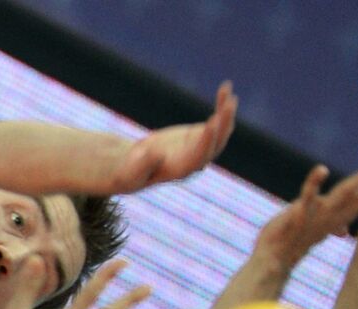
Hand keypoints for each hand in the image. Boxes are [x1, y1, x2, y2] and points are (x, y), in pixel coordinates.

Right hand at [111, 82, 237, 191]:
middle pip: (215, 145)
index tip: (213, 123)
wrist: (133, 167)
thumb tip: (157, 153)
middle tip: (228, 103)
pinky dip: (221, 105)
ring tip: (228, 93)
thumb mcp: (131, 170)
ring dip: (226, 112)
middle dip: (222, 125)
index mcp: (180, 170)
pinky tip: (225, 88)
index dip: (206, 141)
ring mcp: (200, 148)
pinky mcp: (200, 136)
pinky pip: (216, 120)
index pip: (198, 157)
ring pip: (220, 132)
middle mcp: (195, 161)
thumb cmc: (129, 170)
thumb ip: (143, 163)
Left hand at [255, 162, 357, 268]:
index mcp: (339, 215)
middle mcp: (333, 214)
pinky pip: (308, 195)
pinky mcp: (298, 213)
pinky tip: (322, 169)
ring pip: (344, 193)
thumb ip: (331, 225)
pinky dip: (314, 182)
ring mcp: (317, 214)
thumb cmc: (294, 240)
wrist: (271, 259)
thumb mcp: (317, 231)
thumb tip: (344, 231)